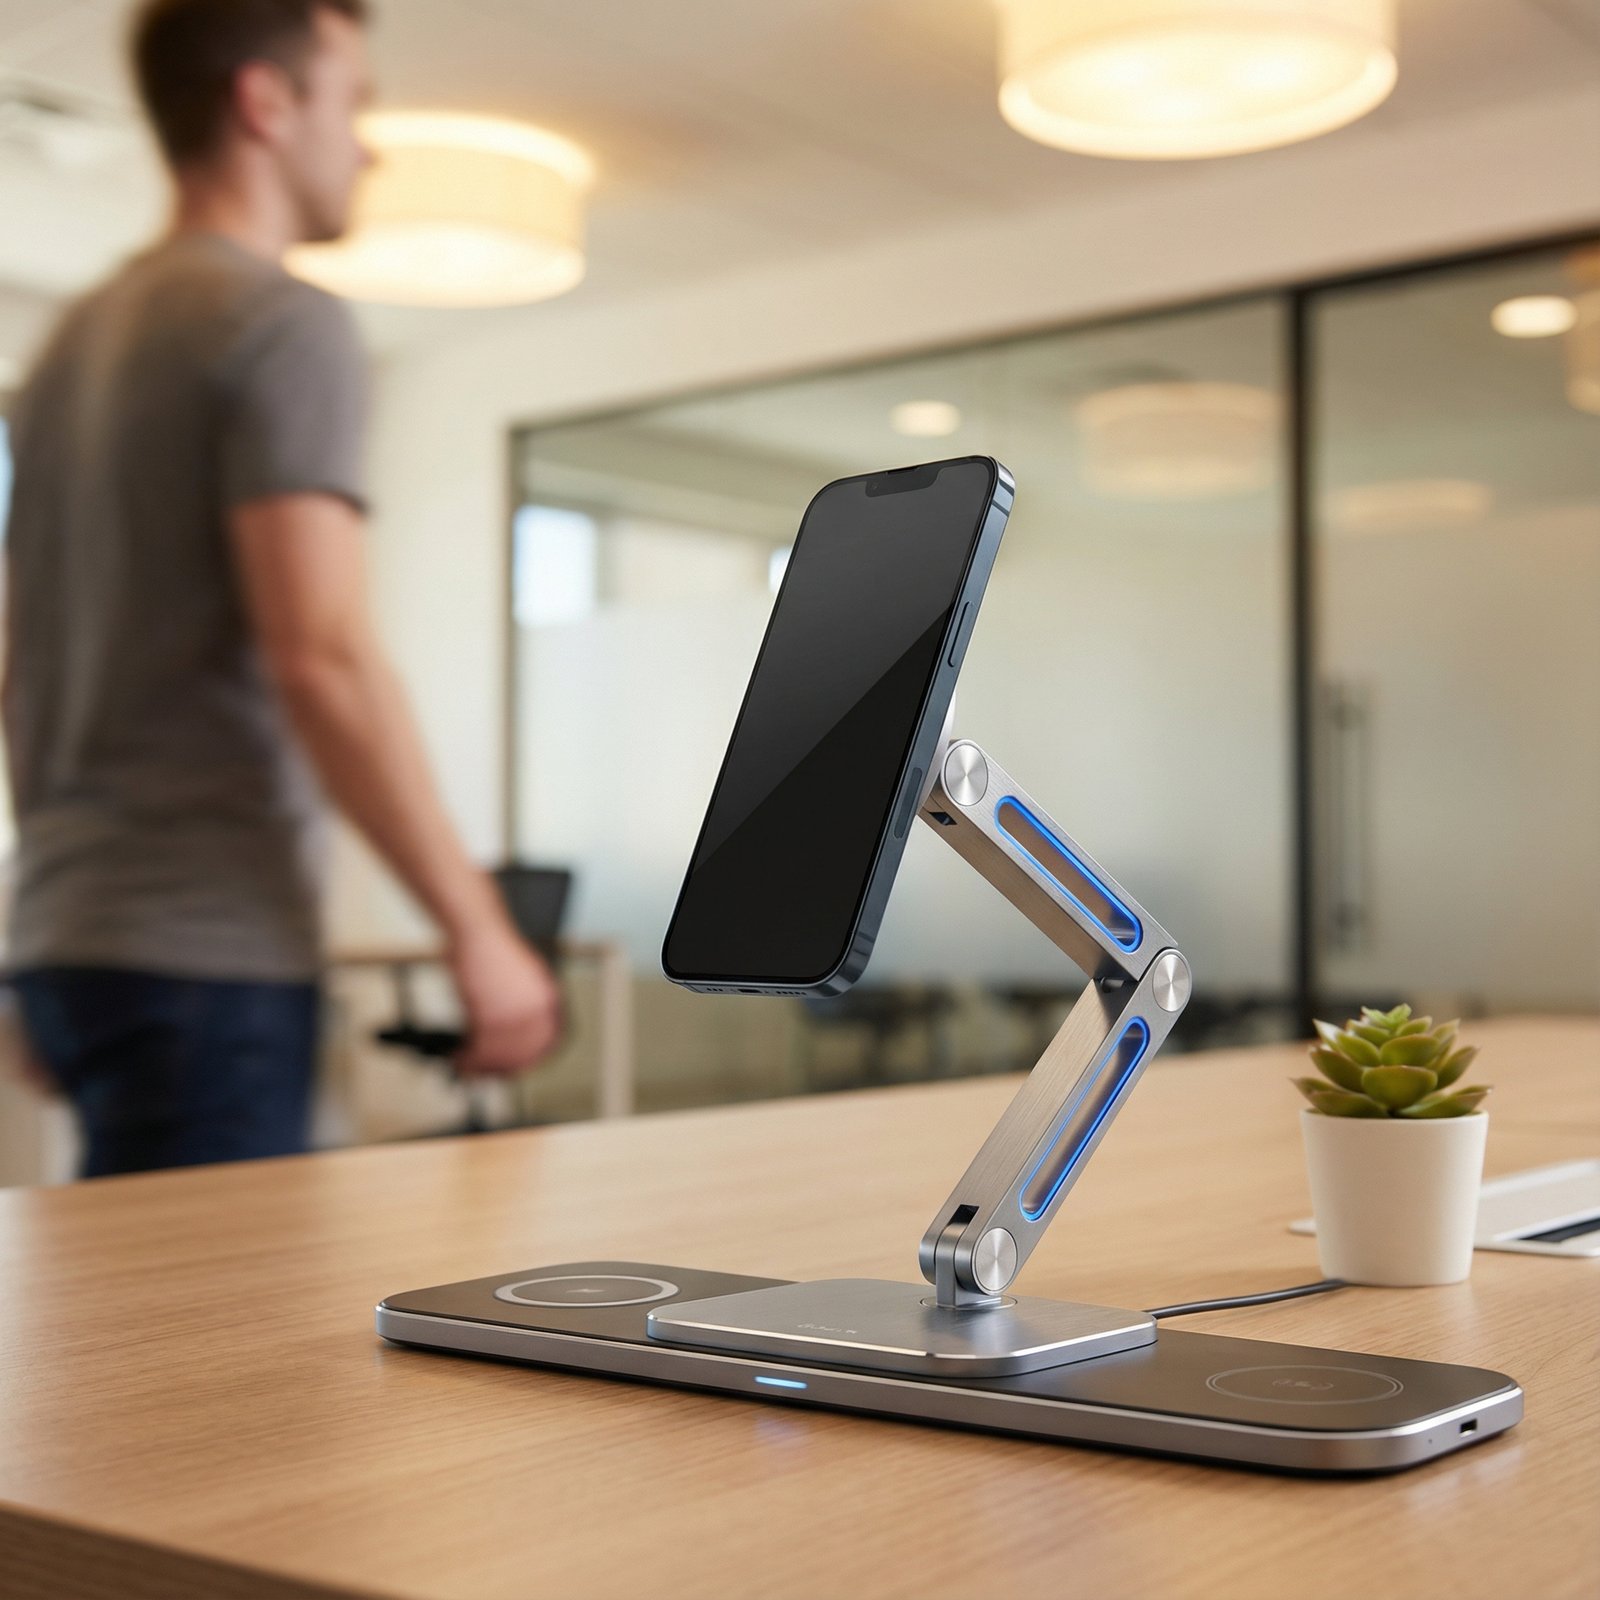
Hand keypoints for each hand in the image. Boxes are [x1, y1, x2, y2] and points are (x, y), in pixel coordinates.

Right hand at [448, 922, 563, 1076]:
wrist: (477, 930)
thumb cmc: (490, 950)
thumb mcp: (519, 979)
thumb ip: (522, 1008)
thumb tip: (510, 1038)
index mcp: (550, 999)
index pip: (548, 1043)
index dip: (528, 1060)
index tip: (511, 1068)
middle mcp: (540, 1010)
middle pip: (523, 1054)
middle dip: (500, 1068)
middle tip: (480, 1073)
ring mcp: (518, 1014)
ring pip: (500, 1055)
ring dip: (479, 1066)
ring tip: (463, 1066)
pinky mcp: (493, 1016)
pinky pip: (481, 1049)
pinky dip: (467, 1058)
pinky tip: (456, 1057)